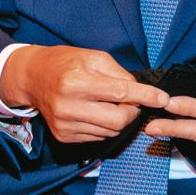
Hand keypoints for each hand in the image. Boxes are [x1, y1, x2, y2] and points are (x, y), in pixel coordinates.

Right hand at [1, 45, 166, 143]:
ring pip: (110, 131)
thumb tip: (141, 93)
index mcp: (75, 83)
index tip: (162, 98)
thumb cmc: (65, 63)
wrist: (32, 78)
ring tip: (108, 103)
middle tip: (131, 100)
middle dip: (132, 111)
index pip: (120, 93)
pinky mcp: (63, 137)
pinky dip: (104, 126)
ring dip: (118, 119)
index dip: (145, 96)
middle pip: (118, 120)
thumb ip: (119, 75)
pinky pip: (98, 137)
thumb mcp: (93, 57)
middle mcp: (68, 107)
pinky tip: (95, 112)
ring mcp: (65, 125)